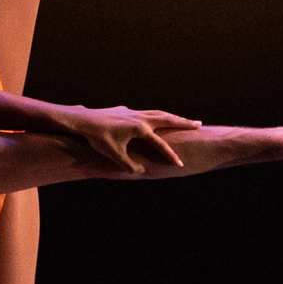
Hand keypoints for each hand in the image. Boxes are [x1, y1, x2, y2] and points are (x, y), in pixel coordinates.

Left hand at [64, 104, 199, 171]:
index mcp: (140, 129)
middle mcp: (140, 118)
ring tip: (184, 120)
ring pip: (158, 113)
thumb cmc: (98, 138)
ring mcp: (134, 112)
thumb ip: (129, 165)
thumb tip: (140, 172)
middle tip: (199, 125)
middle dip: (184, 123)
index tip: (180, 164)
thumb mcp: (114, 155)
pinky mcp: (127, 111)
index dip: (171, 156)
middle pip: (168, 119)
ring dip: (172, 117)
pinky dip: (158, 116)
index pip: (161, 144)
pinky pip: (147, 113)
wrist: (83, 120)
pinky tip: (158, 120)